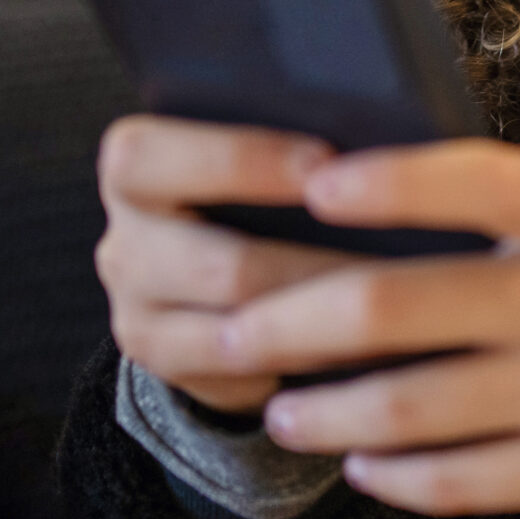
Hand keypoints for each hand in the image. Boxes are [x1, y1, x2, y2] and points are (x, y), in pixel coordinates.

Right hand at [94, 114, 366, 414]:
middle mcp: (123, 247)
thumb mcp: (251, 147)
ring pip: (239, 338)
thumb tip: (372, 140)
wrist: (208, 258)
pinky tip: (368, 354)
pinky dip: (311, 366)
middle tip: (395, 267)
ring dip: (324, 330)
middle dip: (314, 270)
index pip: (157, 159)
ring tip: (396, 319)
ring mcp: (138, 320)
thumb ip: (285, 137)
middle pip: (218, 268)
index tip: (328, 162)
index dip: (244, 160)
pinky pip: (247, 381)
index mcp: (133, 168)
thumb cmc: (252, 179)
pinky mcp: (172, 374)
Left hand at [211, 141, 519, 518]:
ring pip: (412, 404)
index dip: (381, 181)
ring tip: (278, 405)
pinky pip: (465, 480)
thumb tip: (461, 162)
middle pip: (402, 304)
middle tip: (230, 322)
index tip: (309, 186)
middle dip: (294, 317)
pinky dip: (396, 475)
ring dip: (324, 408)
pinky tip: (358, 463)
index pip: (471, 178)